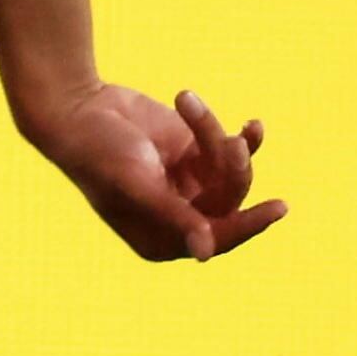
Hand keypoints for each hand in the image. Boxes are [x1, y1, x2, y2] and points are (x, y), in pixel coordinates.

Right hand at [26, 82, 283, 262]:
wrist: (79, 107)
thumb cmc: (98, 152)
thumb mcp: (137, 184)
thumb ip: (174, 216)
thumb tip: (205, 253)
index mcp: (161, 238)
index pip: (216, 239)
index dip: (248, 224)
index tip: (277, 208)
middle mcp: (179, 216)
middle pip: (229, 200)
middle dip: (230, 168)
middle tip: (229, 141)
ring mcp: (189, 183)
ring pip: (231, 169)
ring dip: (215, 135)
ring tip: (187, 102)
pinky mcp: (194, 153)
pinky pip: (231, 150)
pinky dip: (244, 138)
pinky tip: (254, 126)